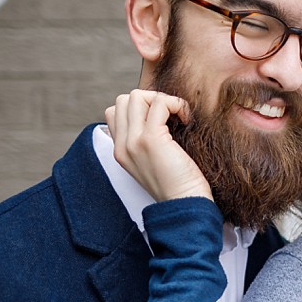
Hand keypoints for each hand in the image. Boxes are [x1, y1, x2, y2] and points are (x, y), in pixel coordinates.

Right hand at [104, 88, 211, 202]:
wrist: (185, 205)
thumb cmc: (179, 184)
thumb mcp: (155, 161)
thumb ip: (147, 141)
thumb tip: (160, 114)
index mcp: (121, 150)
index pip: (116, 111)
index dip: (140, 108)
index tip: (162, 121)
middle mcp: (122, 145)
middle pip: (124, 99)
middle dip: (151, 100)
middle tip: (171, 117)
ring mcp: (133, 141)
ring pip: (138, 96)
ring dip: (163, 100)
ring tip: (178, 117)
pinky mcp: (150, 139)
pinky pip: (159, 103)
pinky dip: (176, 104)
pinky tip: (186, 119)